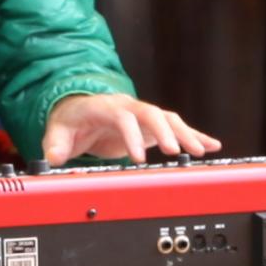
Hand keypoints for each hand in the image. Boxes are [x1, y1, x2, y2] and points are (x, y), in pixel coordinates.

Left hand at [40, 93, 216, 165]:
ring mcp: (143, 115)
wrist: (79, 110)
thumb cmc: (71, 120)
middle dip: (165, 131)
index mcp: (107, 108)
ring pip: (169, 119)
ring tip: (200, 151)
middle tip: (174, 151)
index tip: (138, 157)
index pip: (123, 117)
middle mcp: (129, 107)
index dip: (131, 135)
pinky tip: (212, 145)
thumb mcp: (58, 132)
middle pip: (153, 114)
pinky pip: (177, 127)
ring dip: (185, 134)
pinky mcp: (152, 126)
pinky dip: (195, 136)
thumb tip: (53, 158)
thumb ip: (56, 145)